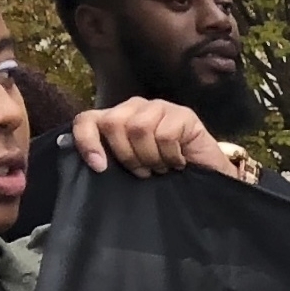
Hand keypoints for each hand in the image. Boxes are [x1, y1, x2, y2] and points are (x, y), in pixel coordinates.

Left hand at [71, 99, 238, 179]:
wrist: (208, 182)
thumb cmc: (166, 178)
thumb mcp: (131, 170)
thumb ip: (107, 161)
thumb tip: (81, 157)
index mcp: (117, 121)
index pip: (88, 119)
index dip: (86, 140)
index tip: (99, 167)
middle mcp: (135, 108)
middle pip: (114, 123)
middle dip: (127, 155)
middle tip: (143, 172)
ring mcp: (160, 108)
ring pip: (140, 128)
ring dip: (151, 158)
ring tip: (162, 168)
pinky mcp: (183, 114)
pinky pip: (165, 134)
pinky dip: (170, 157)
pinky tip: (178, 162)